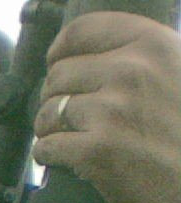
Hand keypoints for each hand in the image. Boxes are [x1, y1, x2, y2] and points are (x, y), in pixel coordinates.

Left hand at [35, 11, 180, 202]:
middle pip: (58, 76)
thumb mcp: (178, 73)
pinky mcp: (97, 150)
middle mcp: (131, 70)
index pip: (83, 31)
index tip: (56, 64)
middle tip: (69, 116)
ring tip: (71, 139)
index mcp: (152, 45)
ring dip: (50, 129)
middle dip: (55, 98)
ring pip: (47, 112)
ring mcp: (112, 110)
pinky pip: (46, 146)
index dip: (60, 51)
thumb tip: (91, 58)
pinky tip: (68, 160)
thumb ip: (142, 59)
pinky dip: (49, 155)